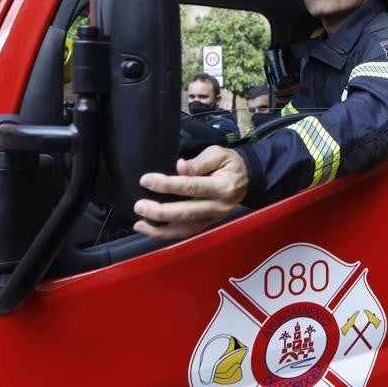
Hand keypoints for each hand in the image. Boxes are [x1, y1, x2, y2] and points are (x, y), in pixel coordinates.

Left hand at [133, 146, 248, 239]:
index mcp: (223, 186)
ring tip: (139, 224)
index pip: (192, 187)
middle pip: (187, 213)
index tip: (147, 180)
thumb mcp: (218, 154)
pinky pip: (186, 233)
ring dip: (160, 230)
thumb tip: (180, 167)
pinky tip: (151, 230)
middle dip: (160, 212)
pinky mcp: (207, 224)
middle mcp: (218, 207)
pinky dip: (167, 234)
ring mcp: (213, 219)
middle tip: (140, 206)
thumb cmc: (230, 164)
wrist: (247, 178)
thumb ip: (199, 162)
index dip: (168, 185)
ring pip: (185, 229)